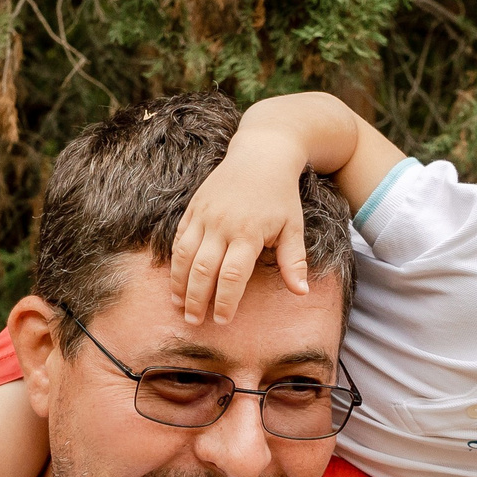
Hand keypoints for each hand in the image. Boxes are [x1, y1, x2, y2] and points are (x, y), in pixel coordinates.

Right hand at [168, 127, 313, 326]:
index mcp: (248, 233)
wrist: (262, 154)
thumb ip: (294, 261)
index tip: (222, 321)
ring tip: (178, 304)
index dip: (225, 302)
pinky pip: (178, 238)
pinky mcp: (193, 207)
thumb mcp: (292, 227)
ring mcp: (204, 215)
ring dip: (179, 283)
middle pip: (202, 270)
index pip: (232, 276)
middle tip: (193, 321)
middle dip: (196, 299)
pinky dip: (174, 261)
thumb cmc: (280, 196)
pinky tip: (175, 278)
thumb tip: (301, 293)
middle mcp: (221, 225)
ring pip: (184, 255)